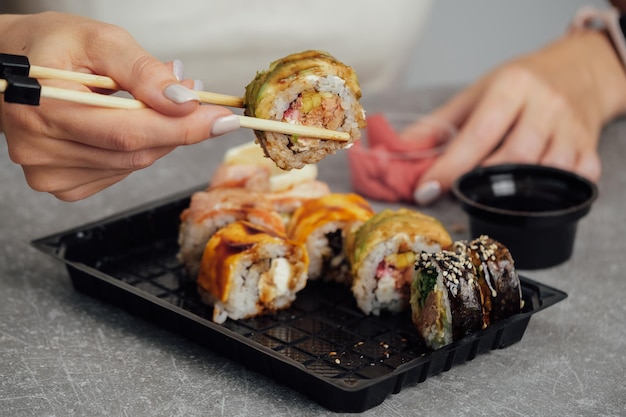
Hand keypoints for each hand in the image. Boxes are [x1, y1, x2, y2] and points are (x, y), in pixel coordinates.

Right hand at [0, 12, 238, 200]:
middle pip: (136, 152)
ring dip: (158, 136)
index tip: (223, 120)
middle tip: (197, 101)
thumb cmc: (50, 47)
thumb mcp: (98, 39)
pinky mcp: (61, 185)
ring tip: (153, 103)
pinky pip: (119, 173)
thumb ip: (142, 70)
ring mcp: (48, 173)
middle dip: (177, 127)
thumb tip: (183, 99)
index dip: (184, 127)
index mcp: (43, 106)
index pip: (129, 131)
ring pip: (133, 165)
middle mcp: (40, 148)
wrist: (11, 67)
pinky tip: (123, 125)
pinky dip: (135, 150)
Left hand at [413, 29, 625, 204]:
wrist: (577, 71)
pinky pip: (576, 181)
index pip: (477, 134)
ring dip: (514, 192)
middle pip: (513, 157)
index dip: (449, 167)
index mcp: (511, 87)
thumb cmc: (518, 85)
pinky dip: (553, 194)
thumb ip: (437, 125)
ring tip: (490, 194)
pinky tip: (532, 193)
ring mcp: (572, 128)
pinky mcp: (591, 148)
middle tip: (457, 193)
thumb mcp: (475, 94)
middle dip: (479, 183)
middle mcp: (545, 105)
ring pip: (545, 173)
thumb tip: (399, 153)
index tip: (425, 190)